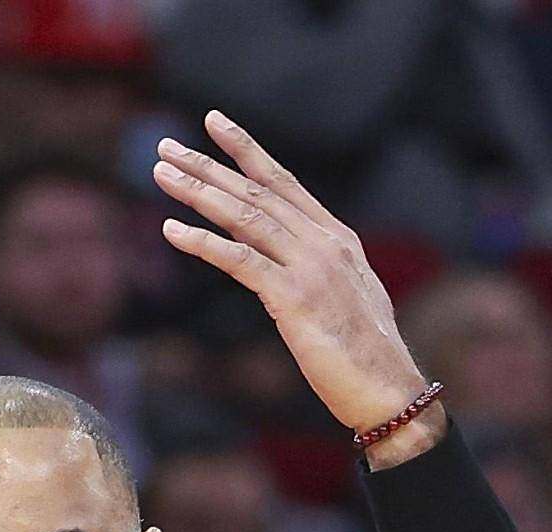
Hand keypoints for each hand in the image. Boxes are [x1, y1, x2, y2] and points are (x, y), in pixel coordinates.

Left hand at [155, 114, 432, 449]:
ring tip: (162, 174)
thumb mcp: (343, 298)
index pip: (284, 181)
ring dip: (199, 192)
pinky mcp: (293, 299)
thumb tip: (289, 267)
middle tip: (166, 146)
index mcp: (336, 238)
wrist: (389, 389)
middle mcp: (324, 242)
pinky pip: (240, 261)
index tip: (214, 123)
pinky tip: (172, 229)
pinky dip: (203, 242)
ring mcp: (310, 267)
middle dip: (209, 165)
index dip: (246, 150)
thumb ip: (316, 272)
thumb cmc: (365, 356)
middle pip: (257, 191)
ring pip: (246, 216)